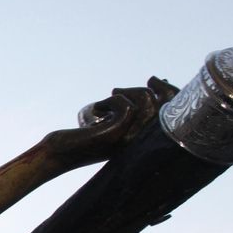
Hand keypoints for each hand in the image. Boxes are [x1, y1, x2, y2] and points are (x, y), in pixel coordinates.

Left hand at [43, 78, 175, 166]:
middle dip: (151, 90)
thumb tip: (160, 82)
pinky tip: (99, 107)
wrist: (59, 152)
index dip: (171, 93)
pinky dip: (114, 100)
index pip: (173, 116)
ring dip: (128, 92)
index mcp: (143, 139)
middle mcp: (140, 141)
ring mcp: (129, 139)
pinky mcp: (115, 134)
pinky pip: (126, 107)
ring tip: (110, 96)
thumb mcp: (115, 117)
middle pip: (164, 107)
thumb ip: (134, 106)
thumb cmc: (85, 135)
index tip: (155, 80)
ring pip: (146, 102)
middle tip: (129, 86)